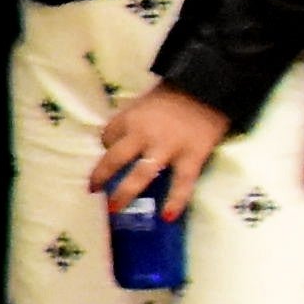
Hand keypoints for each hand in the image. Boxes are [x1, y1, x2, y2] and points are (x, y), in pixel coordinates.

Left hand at [86, 83, 237, 221]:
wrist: (209, 86)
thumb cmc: (173, 95)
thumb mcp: (143, 104)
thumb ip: (132, 124)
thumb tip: (118, 145)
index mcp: (130, 118)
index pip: (108, 137)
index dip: (108, 146)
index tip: (113, 153)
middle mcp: (144, 134)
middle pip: (115, 158)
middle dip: (101, 175)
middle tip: (93, 189)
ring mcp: (168, 147)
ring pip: (141, 174)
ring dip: (125, 193)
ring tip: (114, 209)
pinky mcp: (192, 156)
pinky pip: (182, 183)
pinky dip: (175, 201)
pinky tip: (168, 217)